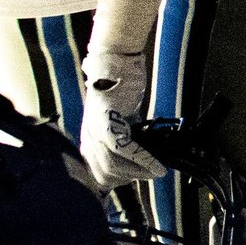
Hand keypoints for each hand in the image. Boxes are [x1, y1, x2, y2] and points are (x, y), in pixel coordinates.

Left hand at [77, 0, 167, 188]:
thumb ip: (123, 138)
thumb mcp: (120, 119)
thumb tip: (140, 157)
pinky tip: (158, 165)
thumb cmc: (121, 89)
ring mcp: (95, 130)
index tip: (136, 179)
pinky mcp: (108, 121)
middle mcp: (87, 136)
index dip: (116, 181)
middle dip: (129, 179)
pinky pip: (127, 149)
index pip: (96, 172)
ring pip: (114, 165)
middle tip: (149, 175)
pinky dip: (145, 160)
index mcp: (88, 138)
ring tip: (156, 170)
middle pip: (104, 173)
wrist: (117, 63)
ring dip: (139, 172)